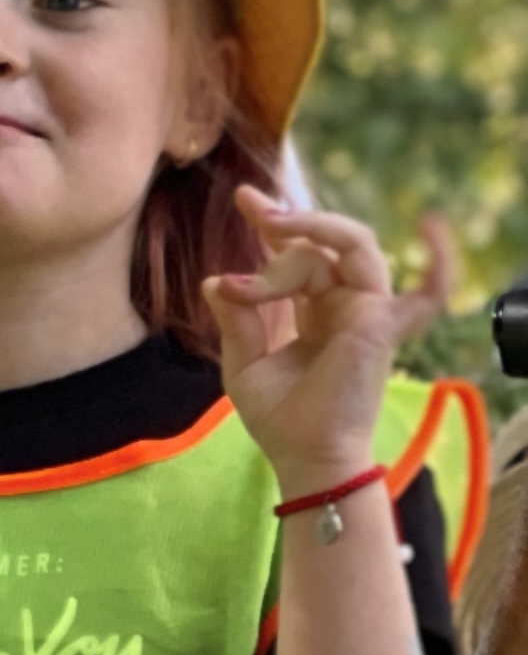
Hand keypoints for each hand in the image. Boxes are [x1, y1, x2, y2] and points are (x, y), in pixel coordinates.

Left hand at [212, 189, 453, 497]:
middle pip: (321, 245)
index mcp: (316, 309)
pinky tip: (432, 227)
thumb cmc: (280, 418)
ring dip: (303, 242)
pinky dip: (439, 261)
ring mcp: (367, 311)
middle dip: (288, 221)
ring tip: (269, 235)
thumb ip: (237, 320)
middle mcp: (346, 304)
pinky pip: (426, 291)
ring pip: (345, 250)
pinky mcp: (379, 325)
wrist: (302, 457)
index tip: (245, 198)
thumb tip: (216, 280)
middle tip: (254, 207)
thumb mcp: (245, 363)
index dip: (275, 224)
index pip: (301, 253)